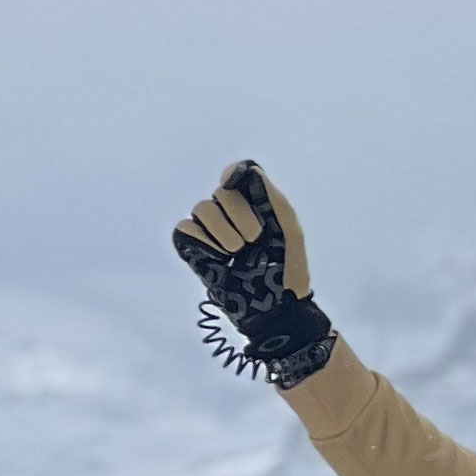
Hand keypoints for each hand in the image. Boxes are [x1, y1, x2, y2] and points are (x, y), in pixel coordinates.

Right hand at [171, 160, 337, 387]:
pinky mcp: (192, 248)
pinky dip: (203, 241)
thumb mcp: (289, 229)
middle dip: (241, 215)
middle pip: (221, 191)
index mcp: (254, 204)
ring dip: (224, 232)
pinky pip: (185, 228)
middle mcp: (229, 213)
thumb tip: (245, 170)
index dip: (234, 177)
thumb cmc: (287, 268)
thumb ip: (271, 197)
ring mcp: (209, 230)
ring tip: (238, 253)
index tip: (242, 190)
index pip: (235, 173)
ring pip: (202, 209)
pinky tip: (219, 258)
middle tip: (256, 239)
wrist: (275, 305)